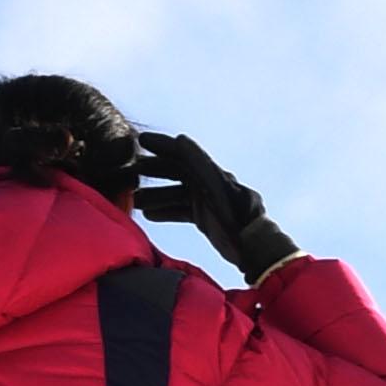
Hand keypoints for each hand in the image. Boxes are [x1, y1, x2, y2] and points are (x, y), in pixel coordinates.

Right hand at [134, 132, 300, 281]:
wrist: (254, 246)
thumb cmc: (237, 216)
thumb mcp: (217, 188)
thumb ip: (199, 164)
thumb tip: (180, 139)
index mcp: (211, 173)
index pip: (183, 153)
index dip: (162, 145)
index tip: (141, 140)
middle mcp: (208, 184)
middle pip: (176, 173)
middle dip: (154, 171)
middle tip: (131, 171)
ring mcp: (206, 201)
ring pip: (175, 193)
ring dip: (155, 195)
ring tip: (134, 200)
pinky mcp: (206, 218)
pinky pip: (181, 211)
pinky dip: (165, 212)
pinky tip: (148, 215)